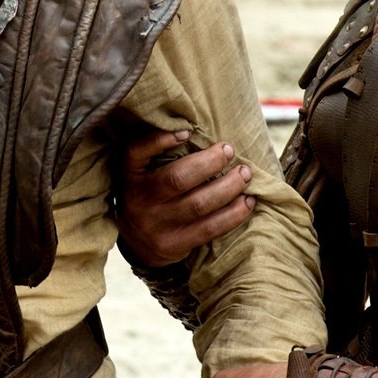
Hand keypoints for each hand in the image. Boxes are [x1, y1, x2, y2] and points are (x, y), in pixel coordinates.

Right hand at [117, 129, 254, 267]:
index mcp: (131, 176)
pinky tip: (247, 201)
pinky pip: (210, 228)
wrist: (137, 242)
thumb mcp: (141, 172)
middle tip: (229, 151)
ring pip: (199, 204)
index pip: (137, 152)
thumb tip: (193, 132)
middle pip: (178, 178)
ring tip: (245, 174)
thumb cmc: (148, 194)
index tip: (187, 132)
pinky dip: (233, 213)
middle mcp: (140, 200)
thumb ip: (157, 152)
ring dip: (229, 187)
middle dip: (210, 163)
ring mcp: (157, 225)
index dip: (160, 140)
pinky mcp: (175, 244)